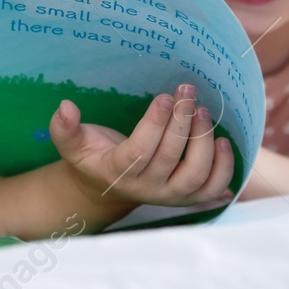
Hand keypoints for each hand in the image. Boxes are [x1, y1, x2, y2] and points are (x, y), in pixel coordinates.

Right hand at [49, 83, 234, 208]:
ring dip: (203, 142)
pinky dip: (224, 166)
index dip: (154, 124)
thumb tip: (64, 107)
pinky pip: (213, 187)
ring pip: (195, 175)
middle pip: (170, 158)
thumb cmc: (95, 157)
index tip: (163, 97)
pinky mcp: (190, 197)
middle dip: (181, 122)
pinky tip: (223, 140)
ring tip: (203, 111)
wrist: (109, 188)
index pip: (139, 153)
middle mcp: (147, 189)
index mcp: (118, 173)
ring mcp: (171, 196)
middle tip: (187, 91)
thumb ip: (65, 129)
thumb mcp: (75, 145)